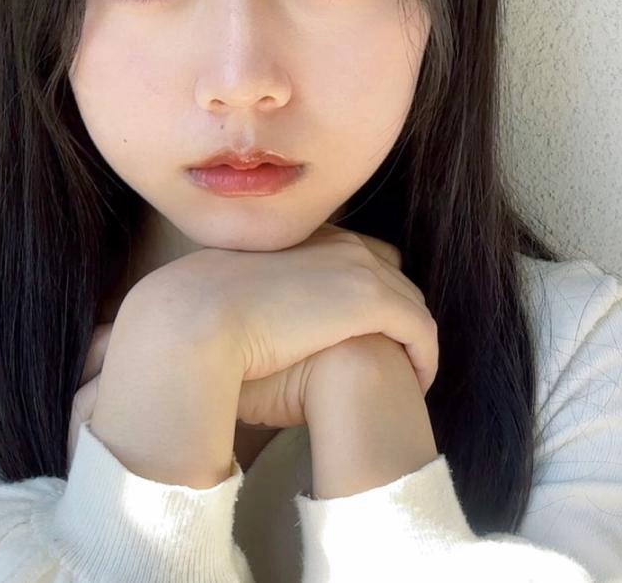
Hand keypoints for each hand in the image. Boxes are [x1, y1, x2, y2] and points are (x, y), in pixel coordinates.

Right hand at [67, 223, 436, 463]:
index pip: (356, 254)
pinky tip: (417, 382)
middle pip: (391, 274)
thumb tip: (252, 324)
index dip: (367, 291)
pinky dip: (423, 354)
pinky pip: (419, 329)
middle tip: (393, 353)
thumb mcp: (235, 297)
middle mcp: (336, 244)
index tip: (362, 328)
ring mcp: (356, 267)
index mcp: (304, 239)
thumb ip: (259, 299)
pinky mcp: (371, 300)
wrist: (197, 317)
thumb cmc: (202, 318)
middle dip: (396, 311)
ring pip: (409, 301)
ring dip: (411, 336)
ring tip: (408, 372)